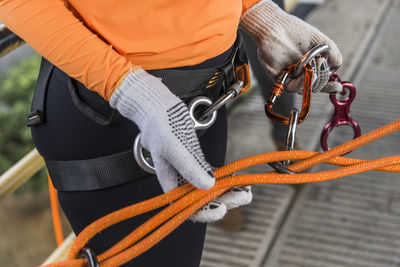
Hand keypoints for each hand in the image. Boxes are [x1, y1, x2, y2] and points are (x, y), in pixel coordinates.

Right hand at [110, 68, 251, 221]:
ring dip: (227, 191)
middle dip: (224, 201)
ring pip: (209, 189)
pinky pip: (210, 175)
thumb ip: (189, 166)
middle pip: (202, 200)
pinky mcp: (194, 161)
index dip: (204, 212)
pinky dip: (223, 178)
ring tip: (245, 190)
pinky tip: (235, 178)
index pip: (186, 207)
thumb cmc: (160, 125)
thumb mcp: (173, 146)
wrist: (157, 106)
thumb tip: (207, 185)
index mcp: (170, 182)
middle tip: (243, 196)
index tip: (221, 209)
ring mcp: (188, 171)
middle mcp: (180, 180)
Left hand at [240, 0, 342, 92]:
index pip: (322, 79)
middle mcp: (301, 72)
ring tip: (314, 62)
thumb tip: (337, 67)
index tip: (338, 87)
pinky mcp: (281, 79)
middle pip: (316, 86)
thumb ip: (332, 53)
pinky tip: (305, 73)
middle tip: (321, 62)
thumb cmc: (294, 32)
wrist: (275, 29)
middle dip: (323, 78)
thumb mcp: (319, 41)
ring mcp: (291, 76)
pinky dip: (302, 82)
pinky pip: (293, 88)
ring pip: (306, 88)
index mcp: (311, 64)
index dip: (330, 85)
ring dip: (314, 78)